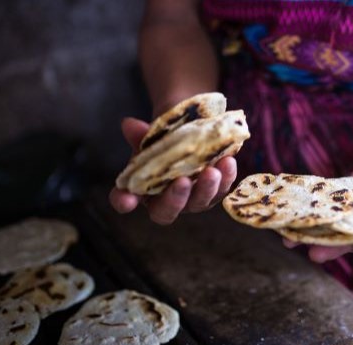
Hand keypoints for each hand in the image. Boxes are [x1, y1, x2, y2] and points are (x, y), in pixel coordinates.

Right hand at [108, 117, 237, 224]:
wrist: (191, 131)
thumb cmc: (165, 139)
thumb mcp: (153, 135)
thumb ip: (142, 134)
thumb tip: (130, 125)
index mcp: (142, 188)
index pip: (125, 199)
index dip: (124, 201)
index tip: (126, 199)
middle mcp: (166, 200)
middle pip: (167, 210)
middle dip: (175, 198)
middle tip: (182, 181)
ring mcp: (193, 199)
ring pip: (199, 202)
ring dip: (207, 188)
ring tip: (212, 172)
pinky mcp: (215, 190)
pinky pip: (222, 188)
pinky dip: (227, 176)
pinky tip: (228, 162)